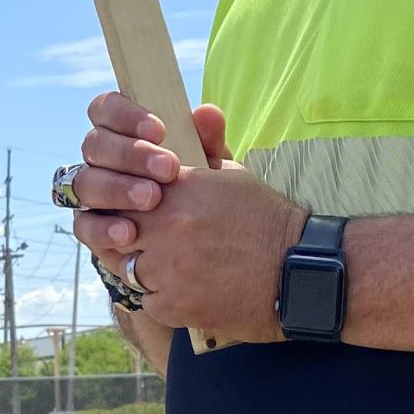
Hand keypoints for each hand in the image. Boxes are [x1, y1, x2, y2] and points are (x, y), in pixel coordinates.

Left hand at [69, 94, 304, 340]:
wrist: (299, 270)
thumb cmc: (266, 219)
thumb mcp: (236, 174)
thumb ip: (207, 145)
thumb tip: (201, 110)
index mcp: (176, 188)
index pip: (121, 190)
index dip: (123, 201)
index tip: (136, 208)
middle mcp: (165, 225)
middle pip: (115, 228)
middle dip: (124, 233)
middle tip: (143, 238)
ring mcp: (166, 268)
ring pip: (124, 266)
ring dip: (140, 265)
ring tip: (166, 264)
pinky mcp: (173, 304)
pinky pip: (146, 300)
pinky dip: (160, 296)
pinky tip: (183, 288)